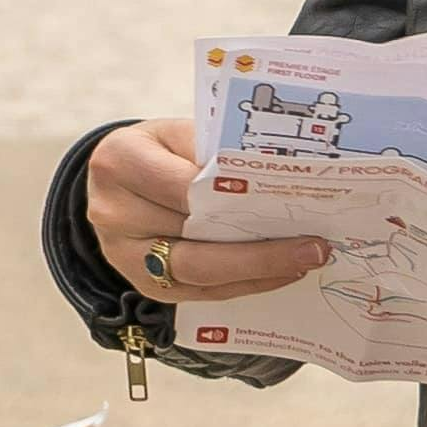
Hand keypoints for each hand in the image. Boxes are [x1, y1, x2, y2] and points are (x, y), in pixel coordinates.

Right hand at [78, 114, 336, 311]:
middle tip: (314, 246)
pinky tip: (281, 273)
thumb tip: (280, 176)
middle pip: (192, 238)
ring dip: (258, 270)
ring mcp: (123, 256)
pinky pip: (200, 292)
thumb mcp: (179, 133)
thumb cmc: (159, 150)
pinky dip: (244, 283)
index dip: (234, 197)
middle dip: (259, 247)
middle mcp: (113, 213)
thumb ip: (216, 152)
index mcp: (119, 162)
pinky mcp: (143, 285)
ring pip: (199, 272)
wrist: (116, 181)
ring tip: (306, 260)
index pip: (182, 186)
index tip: (284, 200)